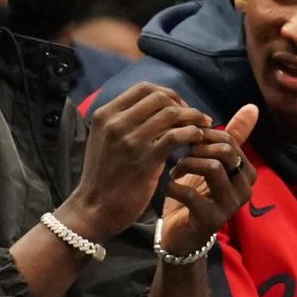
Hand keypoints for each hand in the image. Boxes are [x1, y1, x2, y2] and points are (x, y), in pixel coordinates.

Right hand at [67, 83, 211, 240]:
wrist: (94, 208)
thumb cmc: (104, 176)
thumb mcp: (105, 140)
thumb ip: (125, 122)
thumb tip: (159, 109)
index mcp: (104, 115)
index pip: (143, 88)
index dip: (166, 94)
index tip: (178, 107)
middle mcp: (115, 123)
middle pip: (159, 97)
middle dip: (182, 104)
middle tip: (194, 118)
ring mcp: (129, 140)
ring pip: (171, 113)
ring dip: (193, 118)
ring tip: (202, 127)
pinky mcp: (145, 159)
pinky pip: (177, 135)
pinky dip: (192, 134)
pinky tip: (197, 141)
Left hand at [160, 105, 258, 253]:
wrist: (180, 237)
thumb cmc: (194, 196)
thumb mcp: (210, 164)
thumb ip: (229, 139)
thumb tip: (252, 107)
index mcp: (246, 173)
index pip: (229, 141)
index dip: (202, 136)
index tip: (184, 142)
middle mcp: (245, 189)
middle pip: (224, 152)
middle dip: (196, 149)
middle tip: (180, 155)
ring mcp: (230, 206)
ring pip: (212, 167)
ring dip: (186, 164)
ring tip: (176, 170)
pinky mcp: (211, 220)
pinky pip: (190, 192)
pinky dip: (173, 186)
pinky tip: (169, 188)